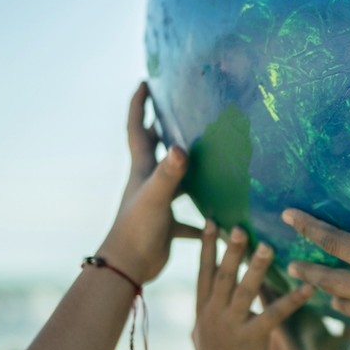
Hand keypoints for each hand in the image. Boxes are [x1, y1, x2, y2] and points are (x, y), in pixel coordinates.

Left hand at [97, 82, 201, 283]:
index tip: (145, 82)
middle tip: (177, 109)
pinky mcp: (166, 225)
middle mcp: (148, 182)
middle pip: (154, 149)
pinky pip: (188, 217)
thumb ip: (169, 174)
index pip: (138, 129)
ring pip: (174, 180)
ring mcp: (158, 203)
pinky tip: (221, 218)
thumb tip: (180, 148)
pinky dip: (202, 216)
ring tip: (210, 156)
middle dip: (162, 128)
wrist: (128, 267)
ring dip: (188, 169)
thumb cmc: (137, 229)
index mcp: (142, 170)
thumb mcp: (156, 197)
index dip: (140, 105)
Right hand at [190, 223, 314, 349]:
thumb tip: (209, 281)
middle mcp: (214, 313)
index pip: (204, 270)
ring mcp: (232, 326)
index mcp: (203, 307)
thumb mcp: (203, 328)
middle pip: (222, 276)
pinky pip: (274, 316)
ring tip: (269, 246)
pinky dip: (292, 300)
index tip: (212, 218)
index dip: (207, 244)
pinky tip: (309, 288)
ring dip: (257, 268)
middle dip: (230, 250)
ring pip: (245, 292)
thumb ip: (209, 303)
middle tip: (239, 225)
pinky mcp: (252, 339)